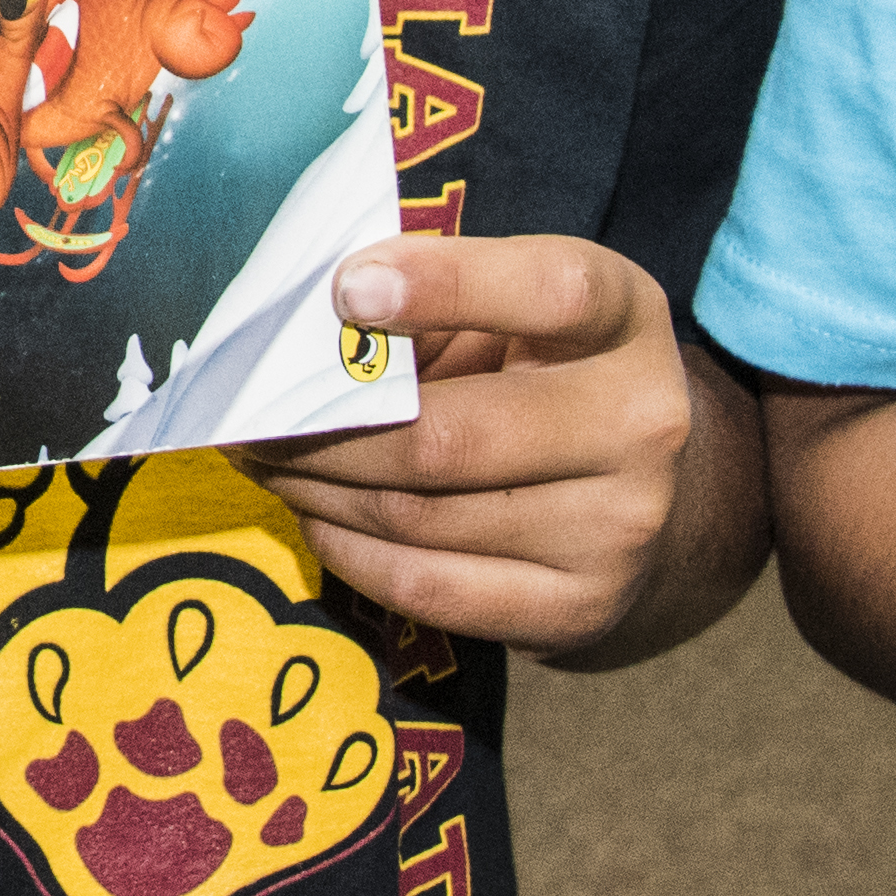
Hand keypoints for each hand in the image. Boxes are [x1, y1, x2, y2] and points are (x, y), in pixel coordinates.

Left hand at [241, 234, 745, 657]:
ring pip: (420, 516)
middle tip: (247, 415)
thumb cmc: (544, 370)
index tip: (344, 290)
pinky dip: (349, 550)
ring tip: (265, 462)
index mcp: (626, 317)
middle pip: (450, 436)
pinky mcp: (578, 608)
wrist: (648, 494)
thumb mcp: (516, 306)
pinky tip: (318, 515)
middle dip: (322, 430)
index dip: (444, 286)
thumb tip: (311, 326)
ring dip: (317, 489)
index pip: (550, 292)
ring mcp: (618, 528)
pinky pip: (427, 588)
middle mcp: (642, 423)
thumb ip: (434, 295)